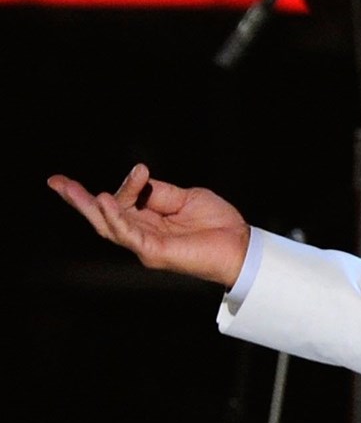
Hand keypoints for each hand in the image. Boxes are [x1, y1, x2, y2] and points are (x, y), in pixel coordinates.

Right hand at [47, 164, 251, 287]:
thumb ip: (157, 191)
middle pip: (103, 217)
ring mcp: (146, 245)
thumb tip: (136, 179)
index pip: (121, 202)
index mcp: (148, 220)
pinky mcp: (154, 252)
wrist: (241, 243)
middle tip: (56, 182)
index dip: (125, 185)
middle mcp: (143, 234)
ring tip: (74, 190)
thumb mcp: (184, 197)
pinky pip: (129, 235)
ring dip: (91, 208)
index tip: (140, 170)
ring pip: (109, 227)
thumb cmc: (217, 223)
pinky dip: (116, 218)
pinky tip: (105, 202)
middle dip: (78, 200)